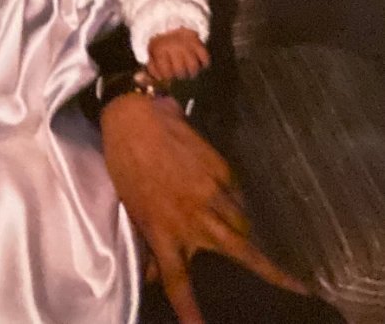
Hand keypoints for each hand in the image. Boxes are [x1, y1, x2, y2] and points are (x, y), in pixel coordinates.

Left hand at [101, 94, 307, 323]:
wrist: (135, 118)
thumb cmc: (126, 163)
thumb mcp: (131, 207)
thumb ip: (148, 242)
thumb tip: (155, 273)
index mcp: (162, 230)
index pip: (178, 281)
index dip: (191, 311)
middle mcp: (193, 217)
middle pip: (240, 253)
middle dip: (271, 274)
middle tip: (296, 288)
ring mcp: (212, 193)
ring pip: (243, 224)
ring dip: (244, 232)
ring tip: (237, 231)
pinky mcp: (222, 170)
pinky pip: (238, 195)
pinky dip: (234, 201)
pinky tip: (222, 194)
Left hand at [147, 28, 210, 80]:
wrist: (171, 24)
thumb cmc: (161, 44)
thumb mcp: (152, 53)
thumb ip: (153, 68)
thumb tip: (156, 78)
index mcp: (159, 49)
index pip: (166, 73)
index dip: (167, 77)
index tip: (168, 74)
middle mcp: (173, 46)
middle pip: (180, 71)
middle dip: (180, 75)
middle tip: (180, 74)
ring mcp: (186, 44)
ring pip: (193, 66)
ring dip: (192, 72)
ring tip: (189, 72)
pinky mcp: (197, 42)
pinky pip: (205, 57)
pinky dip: (204, 63)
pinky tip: (200, 64)